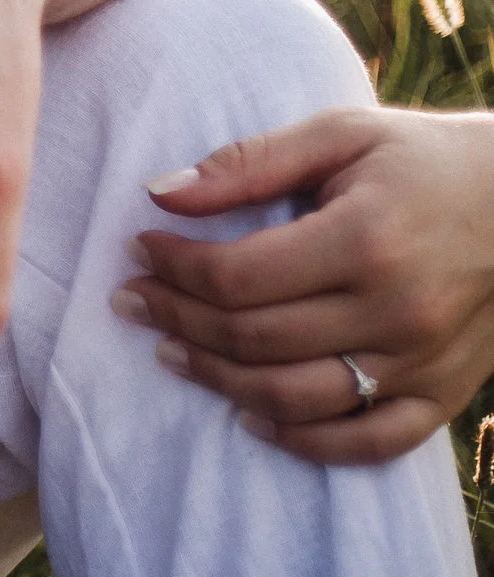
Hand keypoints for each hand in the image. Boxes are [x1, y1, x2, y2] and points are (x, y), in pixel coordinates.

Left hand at [119, 102, 493, 463]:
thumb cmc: (423, 159)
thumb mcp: (340, 133)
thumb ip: (249, 162)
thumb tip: (160, 192)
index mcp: (365, 239)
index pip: (239, 276)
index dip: (175, 267)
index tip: (139, 247)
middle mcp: (393, 312)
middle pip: (255, 340)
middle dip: (178, 319)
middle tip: (132, 299)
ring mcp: (420, 363)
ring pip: (295, 398)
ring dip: (218, 382)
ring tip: (170, 352)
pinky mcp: (442, 394)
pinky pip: (365, 443)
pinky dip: (303, 442)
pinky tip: (252, 419)